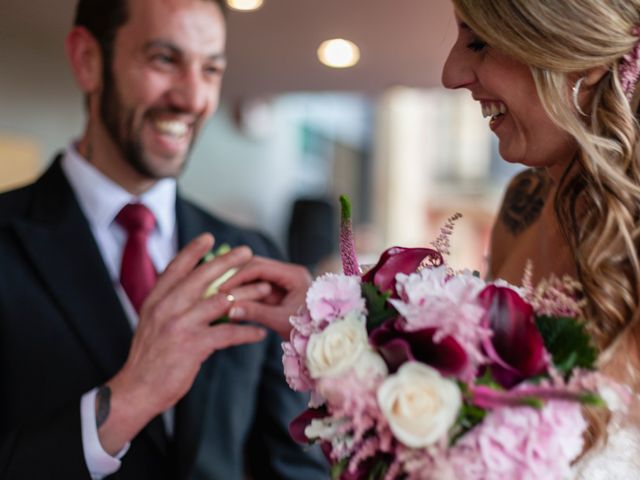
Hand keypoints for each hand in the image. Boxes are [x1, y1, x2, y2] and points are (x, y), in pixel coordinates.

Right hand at [97, 234, 267, 454]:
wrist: (137, 390)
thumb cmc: (148, 359)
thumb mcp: (151, 324)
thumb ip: (168, 307)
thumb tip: (189, 292)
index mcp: (155, 300)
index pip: (175, 268)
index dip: (192, 251)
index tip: (209, 238)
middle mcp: (166, 307)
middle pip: (201, 277)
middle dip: (227, 261)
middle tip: (247, 251)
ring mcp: (179, 325)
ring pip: (221, 301)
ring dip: (247, 295)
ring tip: (265, 290)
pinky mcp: (193, 345)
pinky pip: (228, 332)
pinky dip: (247, 332)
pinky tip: (260, 333)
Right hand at [220, 256, 311, 338]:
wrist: (323, 339)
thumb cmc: (308, 330)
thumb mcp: (280, 321)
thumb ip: (256, 312)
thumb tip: (230, 309)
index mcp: (294, 275)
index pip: (260, 268)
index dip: (238, 276)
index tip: (221, 288)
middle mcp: (289, 273)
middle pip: (256, 267)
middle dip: (236, 278)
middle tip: (217, 290)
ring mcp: (284, 282)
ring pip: (255, 277)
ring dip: (239, 286)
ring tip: (221, 296)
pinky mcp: (279, 292)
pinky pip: (258, 288)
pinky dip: (245, 294)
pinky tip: (230, 302)